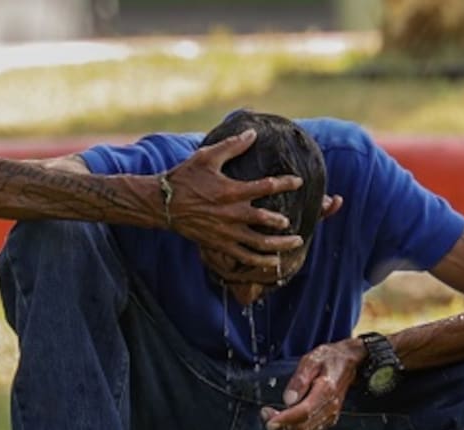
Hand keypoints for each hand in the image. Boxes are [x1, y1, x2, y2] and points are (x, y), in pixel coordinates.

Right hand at [157, 129, 304, 271]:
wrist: (163, 204)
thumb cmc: (186, 177)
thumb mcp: (207, 157)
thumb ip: (232, 146)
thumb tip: (252, 133)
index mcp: (230, 191)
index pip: (265, 187)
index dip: (285, 183)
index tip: (299, 181)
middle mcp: (231, 214)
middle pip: (265, 221)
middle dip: (283, 222)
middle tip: (294, 222)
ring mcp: (226, 232)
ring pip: (259, 244)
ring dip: (279, 245)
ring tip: (296, 243)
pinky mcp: (220, 245)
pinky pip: (244, 257)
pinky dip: (260, 261)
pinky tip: (273, 262)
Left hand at [261, 339, 363, 429]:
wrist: (348, 361)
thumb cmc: (329, 359)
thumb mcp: (311, 360)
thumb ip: (299, 380)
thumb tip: (288, 399)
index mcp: (326, 390)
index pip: (304, 412)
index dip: (285, 420)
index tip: (269, 421)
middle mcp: (330, 407)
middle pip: (303, 427)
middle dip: (281, 425)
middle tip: (266, 413)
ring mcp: (331, 415)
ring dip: (286, 428)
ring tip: (274, 414)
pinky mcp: (329, 419)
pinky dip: (295, 428)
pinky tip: (287, 416)